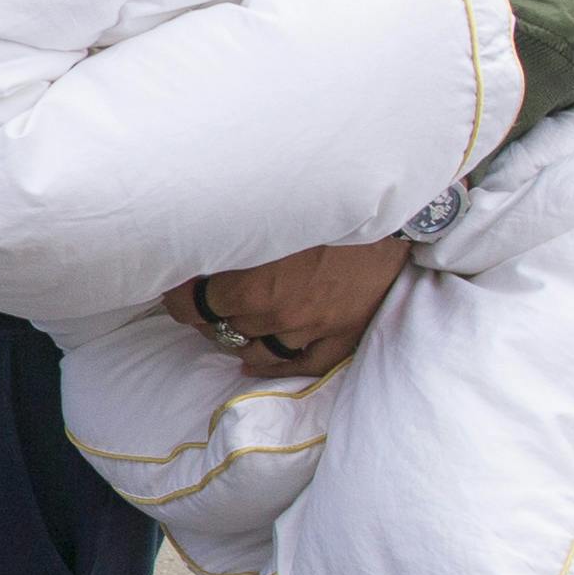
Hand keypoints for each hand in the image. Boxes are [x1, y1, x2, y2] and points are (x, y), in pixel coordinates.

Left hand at [170, 235, 407, 376]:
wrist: (397, 217)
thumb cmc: (328, 206)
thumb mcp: (268, 216)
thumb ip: (230, 238)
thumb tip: (193, 245)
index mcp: (252, 286)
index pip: (191, 306)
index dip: (179, 297)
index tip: (177, 288)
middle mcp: (277, 315)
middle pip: (221, 328)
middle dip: (208, 315)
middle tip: (204, 300)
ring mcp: (310, 331)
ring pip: (254, 351)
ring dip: (236, 339)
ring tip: (228, 325)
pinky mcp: (341, 337)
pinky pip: (299, 366)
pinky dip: (270, 368)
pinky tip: (251, 365)